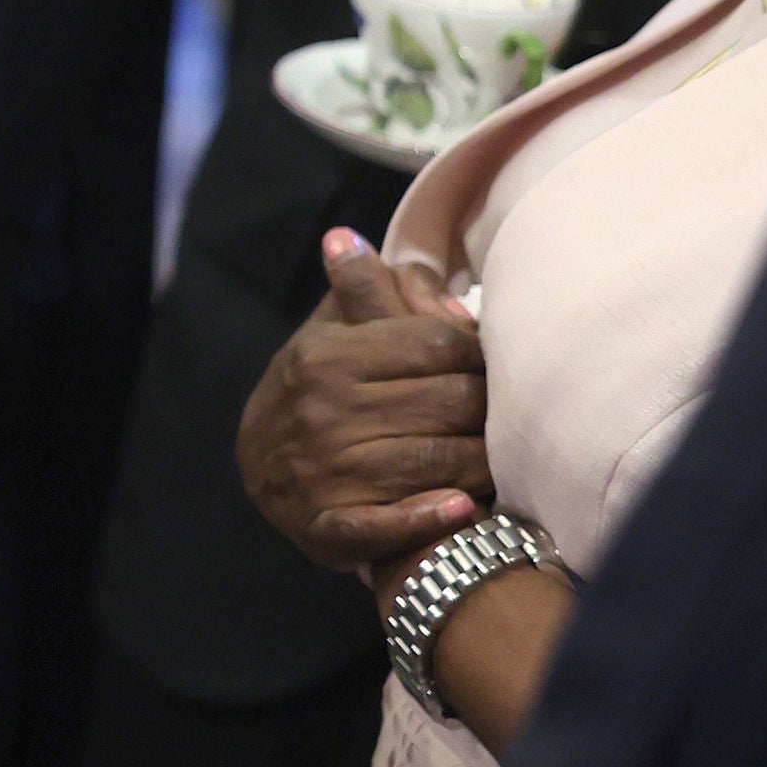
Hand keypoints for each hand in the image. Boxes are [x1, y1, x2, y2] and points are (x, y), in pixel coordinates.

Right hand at [238, 228, 491, 573]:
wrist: (260, 469)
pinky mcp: (330, 526)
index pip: (436, 343)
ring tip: (498, 458)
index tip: (490, 361)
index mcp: (327, 357)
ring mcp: (327, 472)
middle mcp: (326, 411)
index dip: (477, 351)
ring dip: (483, 463)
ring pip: (440, 461)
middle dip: (490, 407)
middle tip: (506, 412)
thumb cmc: (314, 389)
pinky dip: (431, 518)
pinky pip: (392, 525)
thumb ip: (360, 293)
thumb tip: (349, 240)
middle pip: (451, 402)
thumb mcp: (328, 333)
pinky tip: (462, 508)